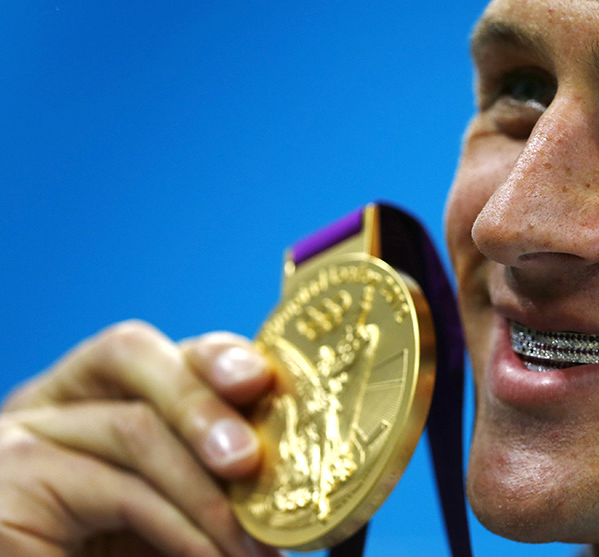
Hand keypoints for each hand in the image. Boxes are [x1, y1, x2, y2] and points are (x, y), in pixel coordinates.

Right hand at [0, 320, 281, 556]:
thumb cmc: (115, 554)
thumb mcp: (170, 505)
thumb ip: (212, 473)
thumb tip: (285, 465)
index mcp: (96, 394)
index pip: (157, 347)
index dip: (213, 353)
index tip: (263, 379)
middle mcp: (55, 400)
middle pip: (135, 354)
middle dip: (208, 404)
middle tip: (255, 460)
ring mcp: (25, 432)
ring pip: (136, 425)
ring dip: (209, 491)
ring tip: (256, 544)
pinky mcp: (12, 479)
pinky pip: (120, 489)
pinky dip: (182, 527)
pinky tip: (212, 556)